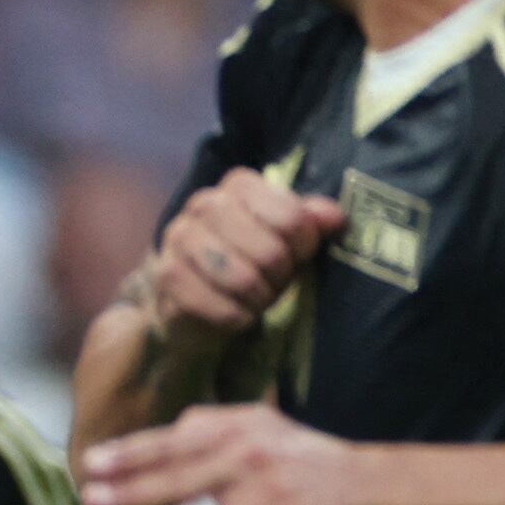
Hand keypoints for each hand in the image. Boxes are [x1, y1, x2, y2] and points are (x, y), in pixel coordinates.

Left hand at [79, 398, 386, 504]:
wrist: (372, 484)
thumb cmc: (305, 458)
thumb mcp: (263, 426)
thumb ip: (214, 428)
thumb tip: (168, 432)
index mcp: (237, 431)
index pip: (173, 442)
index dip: (130, 452)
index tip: (91, 464)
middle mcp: (248, 460)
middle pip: (178, 480)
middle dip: (131, 493)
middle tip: (90, 502)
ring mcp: (267, 499)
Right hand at [143, 170, 342, 342]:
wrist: (193, 304)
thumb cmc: (247, 264)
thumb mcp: (283, 240)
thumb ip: (307, 224)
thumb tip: (337, 218)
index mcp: (238, 185)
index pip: (291, 216)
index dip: (302, 246)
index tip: (296, 256)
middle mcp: (204, 204)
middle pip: (269, 251)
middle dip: (280, 278)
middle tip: (274, 283)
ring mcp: (179, 239)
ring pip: (243, 280)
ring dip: (259, 300)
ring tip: (255, 299)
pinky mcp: (168, 277)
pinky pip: (220, 308)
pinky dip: (237, 319)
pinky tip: (235, 315)